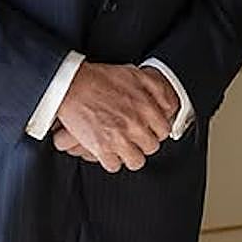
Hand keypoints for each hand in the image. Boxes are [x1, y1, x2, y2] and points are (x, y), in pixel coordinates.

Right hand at [54, 63, 178, 173]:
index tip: (150, 130)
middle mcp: (136, 125)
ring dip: (131, 156)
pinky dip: (111, 161)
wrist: (72, 85)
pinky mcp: (101, 148)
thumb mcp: (137, 75)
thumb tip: (169, 105)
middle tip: (136, 139)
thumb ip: (157, 89)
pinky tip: (109, 153)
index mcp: (146, 108)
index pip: (164, 130)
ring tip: (125, 149)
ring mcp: (119, 138)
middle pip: (151, 147)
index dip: (156, 131)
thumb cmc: (101, 78)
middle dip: (144, 143)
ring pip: (136, 161)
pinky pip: (114, 166)